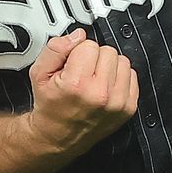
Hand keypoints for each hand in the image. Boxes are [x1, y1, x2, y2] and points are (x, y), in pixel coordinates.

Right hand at [25, 28, 138, 155]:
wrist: (57, 136)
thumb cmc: (50, 105)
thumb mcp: (39, 73)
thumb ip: (55, 48)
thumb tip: (77, 36)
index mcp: (77, 84)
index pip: (88, 45)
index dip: (77, 52)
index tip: (71, 65)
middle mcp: (100, 94)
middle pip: (108, 51)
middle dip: (94, 58)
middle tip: (82, 73)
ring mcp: (117, 103)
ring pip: (122, 61)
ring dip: (109, 66)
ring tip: (94, 79)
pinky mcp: (128, 108)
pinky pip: (132, 75)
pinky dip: (119, 78)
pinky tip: (105, 87)